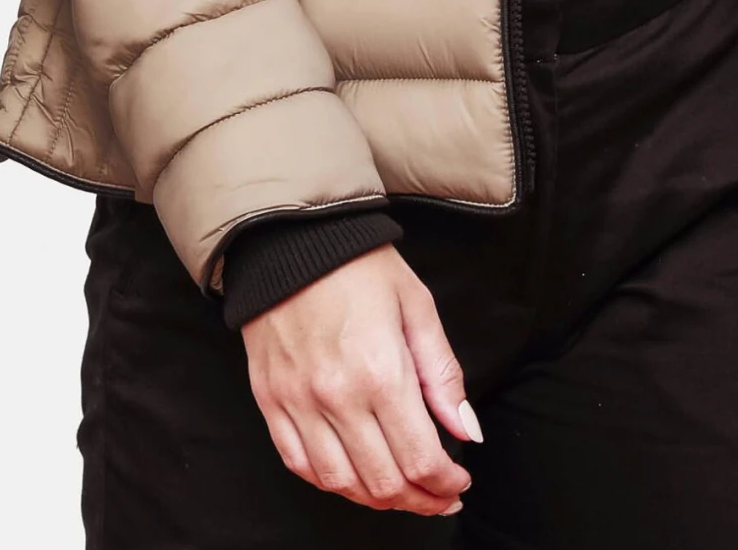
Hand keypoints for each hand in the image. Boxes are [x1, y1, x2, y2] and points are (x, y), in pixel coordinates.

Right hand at [240, 243, 480, 515]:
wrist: (290, 238)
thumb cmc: (360, 266)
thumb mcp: (417, 306)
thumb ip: (443, 374)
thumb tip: (467, 432)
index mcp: (381, 372)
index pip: (420, 459)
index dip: (446, 483)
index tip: (459, 480)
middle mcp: (337, 397)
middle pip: (383, 482)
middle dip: (420, 500)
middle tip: (439, 495)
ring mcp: (298, 403)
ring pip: (340, 484)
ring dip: (377, 499)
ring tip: (401, 492)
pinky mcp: (270, 401)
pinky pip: (299, 464)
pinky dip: (330, 482)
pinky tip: (353, 476)